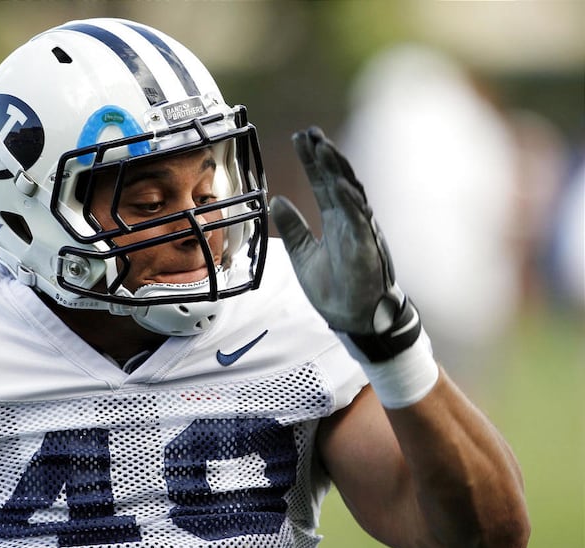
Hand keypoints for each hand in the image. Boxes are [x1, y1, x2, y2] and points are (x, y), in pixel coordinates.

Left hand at [270, 126, 420, 362]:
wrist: (354, 318)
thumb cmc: (335, 288)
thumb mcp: (303, 254)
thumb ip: (293, 227)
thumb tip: (276, 200)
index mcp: (337, 220)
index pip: (323, 183)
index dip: (313, 161)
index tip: (300, 138)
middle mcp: (351, 219)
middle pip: (337, 180)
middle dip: (325, 156)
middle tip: (310, 133)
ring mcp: (361, 231)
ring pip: (351, 193)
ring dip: (338, 170)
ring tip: (324, 148)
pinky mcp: (368, 247)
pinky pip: (360, 220)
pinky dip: (351, 202)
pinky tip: (340, 184)